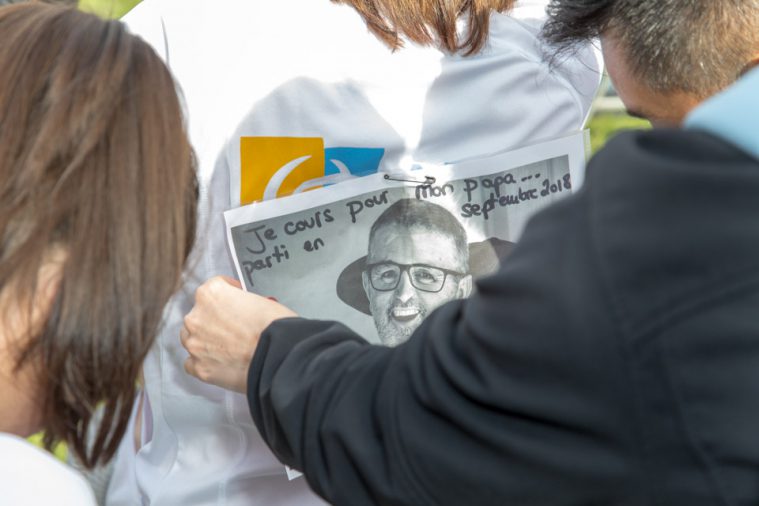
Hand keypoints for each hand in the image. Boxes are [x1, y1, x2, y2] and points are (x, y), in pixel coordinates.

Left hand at [180, 276, 296, 392]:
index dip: (227, 294)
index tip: (234, 301)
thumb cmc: (274, 328)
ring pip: (192, 339)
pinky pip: (193, 363)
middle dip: (213, 321)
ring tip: (228, 348)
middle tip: (233, 329)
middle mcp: (196, 317)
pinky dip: (205, 363)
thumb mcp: (260, 300)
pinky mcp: (199, 368)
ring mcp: (194, 344)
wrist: (277, 356)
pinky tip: (221, 363)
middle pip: (198, 315)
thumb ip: (241, 302)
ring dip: (205, 341)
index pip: (212, 288)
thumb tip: (241, 312)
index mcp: (210, 294)